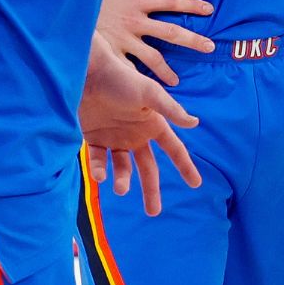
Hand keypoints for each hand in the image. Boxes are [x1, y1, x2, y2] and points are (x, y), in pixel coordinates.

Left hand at [82, 36, 201, 215]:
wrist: (87, 72)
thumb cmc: (121, 79)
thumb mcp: (150, 93)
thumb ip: (171, 109)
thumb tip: (195, 123)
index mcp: (153, 124)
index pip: (174, 149)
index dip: (185, 166)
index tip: (196, 184)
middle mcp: (136, 134)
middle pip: (148, 167)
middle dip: (151, 190)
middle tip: (154, 212)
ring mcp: (114, 138)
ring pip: (122, 168)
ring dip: (123, 180)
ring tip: (121, 189)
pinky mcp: (93, 138)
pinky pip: (98, 160)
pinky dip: (99, 170)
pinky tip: (100, 175)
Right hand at [97, 0, 214, 86]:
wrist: (64, 3)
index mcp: (137, 0)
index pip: (172, 1)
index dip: (191, 4)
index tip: (210, 9)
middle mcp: (134, 21)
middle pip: (171, 32)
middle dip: (192, 40)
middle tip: (210, 48)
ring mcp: (123, 38)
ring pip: (153, 56)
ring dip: (166, 70)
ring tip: (176, 81)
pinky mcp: (110, 52)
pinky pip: (128, 69)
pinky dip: (136, 80)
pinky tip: (144, 92)